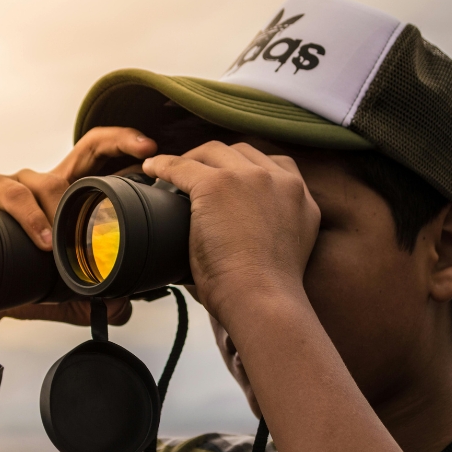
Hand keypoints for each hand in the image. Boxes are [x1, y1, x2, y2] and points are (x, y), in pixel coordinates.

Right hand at [0, 127, 157, 324]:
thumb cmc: (19, 279)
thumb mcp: (65, 291)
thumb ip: (96, 296)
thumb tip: (124, 307)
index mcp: (70, 197)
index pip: (104, 160)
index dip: (129, 148)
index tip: (154, 150)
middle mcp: (48, 182)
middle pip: (88, 147)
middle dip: (119, 140)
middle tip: (146, 150)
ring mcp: (20, 183)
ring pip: (48, 181)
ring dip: (61, 209)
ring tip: (64, 241)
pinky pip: (13, 195)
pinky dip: (31, 217)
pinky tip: (42, 240)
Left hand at [142, 142, 319, 330]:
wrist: (262, 299)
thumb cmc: (264, 292)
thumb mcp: (282, 247)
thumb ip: (268, 227)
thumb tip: (235, 234)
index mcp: (301, 197)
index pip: (273, 164)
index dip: (245, 167)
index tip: (228, 178)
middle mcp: (281, 180)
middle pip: (242, 152)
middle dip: (217, 159)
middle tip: (194, 174)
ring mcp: (250, 178)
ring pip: (213, 152)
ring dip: (192, 159)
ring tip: (171, 173)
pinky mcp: (217, 184)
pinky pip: (182, 166)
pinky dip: (163, 166)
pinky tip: (151, 170)